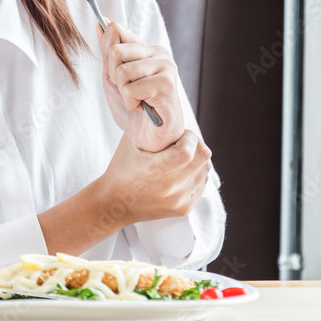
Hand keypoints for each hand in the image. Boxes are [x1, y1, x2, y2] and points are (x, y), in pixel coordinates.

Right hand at [96, 130, 211, 227]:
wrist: (115, 204)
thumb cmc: (121, 170)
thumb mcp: (130, 143)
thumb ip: (148, 127)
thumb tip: (164, 112)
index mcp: (155, 170)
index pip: (188, 151)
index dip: (190, 137)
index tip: (182, 133)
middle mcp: (170, 187)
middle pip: (202, 158)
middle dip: (196, 144)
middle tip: (183, 142)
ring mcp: (179, 200)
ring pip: (205, 170)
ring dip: (197, 159)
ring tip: (181, 156)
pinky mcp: (184, 209)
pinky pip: (202, 184)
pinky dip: (196, 173)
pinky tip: (181, 170)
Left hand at [97, 18, 184, 151]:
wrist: (149, 139)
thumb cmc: (133, 109)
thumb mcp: (112, 78)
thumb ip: (107, 53)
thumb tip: (101, 23)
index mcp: (146, 48)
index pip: (116, 30)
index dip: (107, 54)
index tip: (115, 73)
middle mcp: (159, 53)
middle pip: (116, 50)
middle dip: (113, 77)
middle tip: (128, 91)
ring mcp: (166, 67)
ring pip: (122, 71)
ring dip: (123, 92)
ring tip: (137, 100)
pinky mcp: (168, 84)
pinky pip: (131, 89)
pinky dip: (131, 103)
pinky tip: (144, 108)